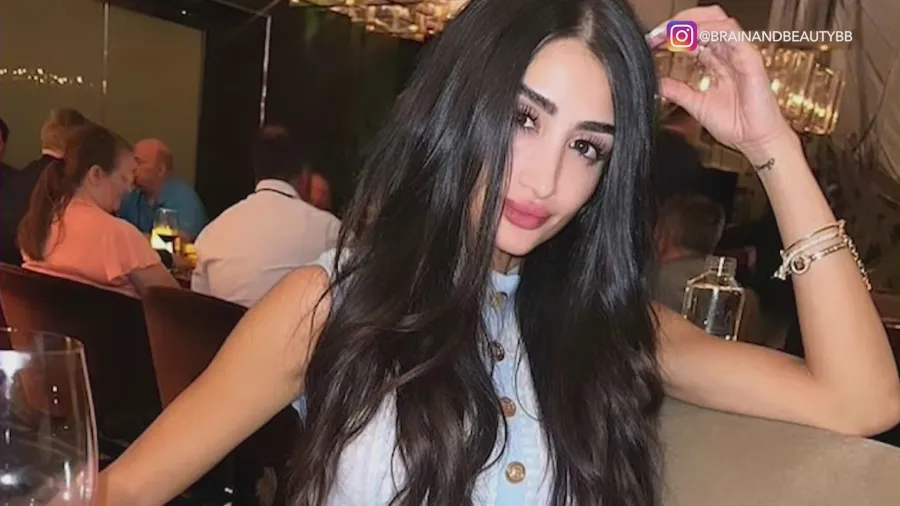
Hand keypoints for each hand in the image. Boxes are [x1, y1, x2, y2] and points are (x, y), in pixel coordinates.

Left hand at [647, 6, 796, 163]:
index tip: (652, 42)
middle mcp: (729, 53)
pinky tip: (690, 38)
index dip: (673, 35)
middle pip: (705, 21)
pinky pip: (730, 34)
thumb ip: (677, 91)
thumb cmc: (736, 125)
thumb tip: (657, 84)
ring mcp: (740, 53)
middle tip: (658, 34)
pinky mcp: (750, 58)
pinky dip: (708, 31)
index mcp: (718, 61)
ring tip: (670, 33)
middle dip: (680, 22)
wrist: (755, 141)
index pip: (694, 36)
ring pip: (717, 21)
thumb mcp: (696, 105)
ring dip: (690, 23)